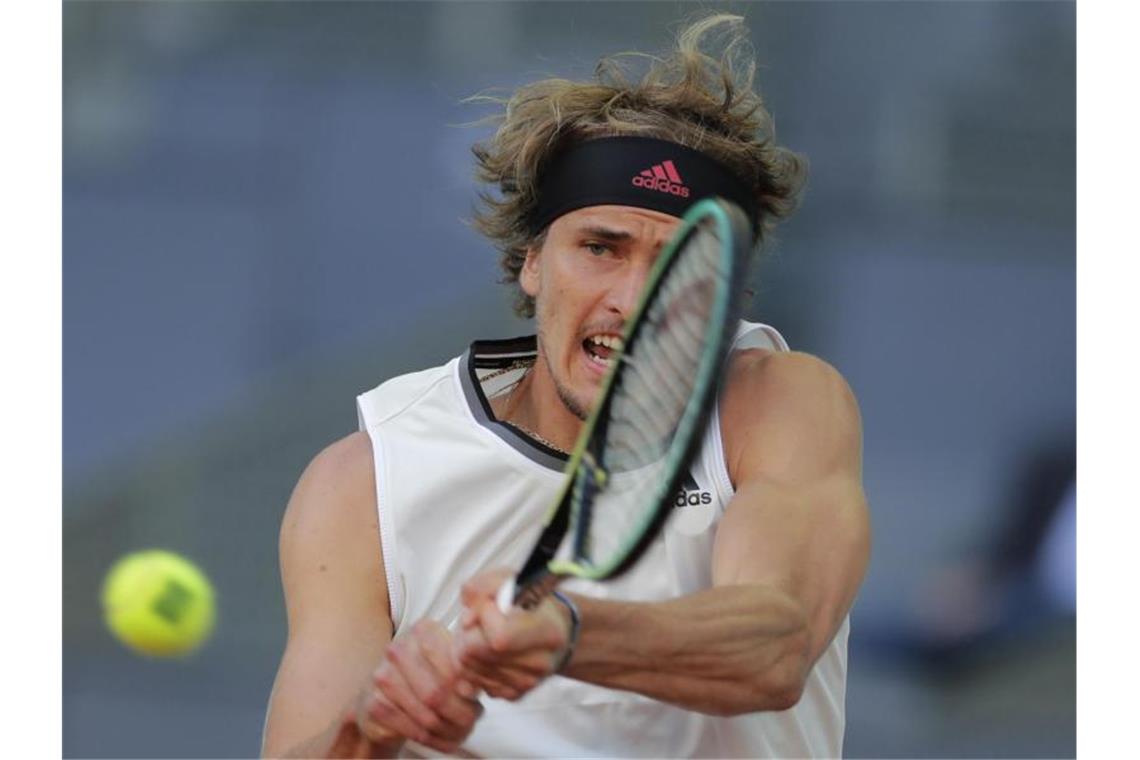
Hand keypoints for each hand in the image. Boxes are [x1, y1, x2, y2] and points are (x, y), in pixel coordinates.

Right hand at [356, 619, 483, 754]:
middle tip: (469, 722)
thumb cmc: (429, 674)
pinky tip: (436, 736)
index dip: (466, 685)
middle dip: (458, 713)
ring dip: (445, 729)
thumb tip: (469, 690)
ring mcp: (383, 675)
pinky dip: (427, 738)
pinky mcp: (374, 703)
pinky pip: (408, 727)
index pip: (451, 662)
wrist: (388, 693)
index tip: (473, 697)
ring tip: (456, 731)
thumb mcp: (451, 663)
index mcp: (424, 630)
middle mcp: (399, 649)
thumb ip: (464, 670)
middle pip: (437, 692)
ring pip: (425, 714)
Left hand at [456, 568, 572, 700]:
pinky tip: (488, 651)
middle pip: (475, 652)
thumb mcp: (511, 579)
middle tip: (477, 620)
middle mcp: (540, 662)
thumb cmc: (531, 602)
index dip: (483, 616)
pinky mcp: (513, 695)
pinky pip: (472, 682)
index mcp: (549, 631)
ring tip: (482, 633)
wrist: (556, 630)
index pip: (499, 636)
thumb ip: (483, 586)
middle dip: (466, 632)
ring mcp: (526, 683)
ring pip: (467, 667)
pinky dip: (472, 664)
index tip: (487, 604)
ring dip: (466, 647)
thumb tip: (467, 619)